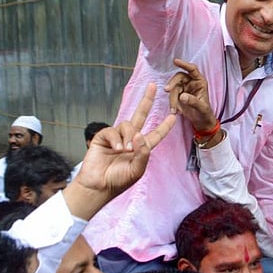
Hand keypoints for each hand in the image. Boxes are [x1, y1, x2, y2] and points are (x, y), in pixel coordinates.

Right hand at [68, 83, 175, 220]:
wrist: (98, 186)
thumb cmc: (118, 181)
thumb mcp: (137, 170)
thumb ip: (143, 153)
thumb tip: (139, 134)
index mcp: (141, 148)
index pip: (156, 134)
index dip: (165, 126)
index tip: (174, 116)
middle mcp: (130, 140)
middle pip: (141, 116)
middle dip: (147, 100)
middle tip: (153, 86)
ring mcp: (117, 137)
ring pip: (127, 125)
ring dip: (128, 136)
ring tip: (125, 150)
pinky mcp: (104, 137)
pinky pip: (112, 131)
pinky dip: (116, 139)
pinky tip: (116, 148)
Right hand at [165, 59, 217, 132]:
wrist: (200, 121)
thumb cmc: (205, 112)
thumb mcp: (202, 108)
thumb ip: (193, 101)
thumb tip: (182, 96)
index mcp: (200, 81)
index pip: (192, 69)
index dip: (184, 64)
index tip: (175, 61)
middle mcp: (191, 82)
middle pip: (179, 77)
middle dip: (172, 83)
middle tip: (167, 90)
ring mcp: (183, 88)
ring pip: (173, 87)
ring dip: (172, 98)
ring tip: (174, 109)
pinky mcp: (177, 95)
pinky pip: (171, 96)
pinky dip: (171, 103)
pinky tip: (175, 111)